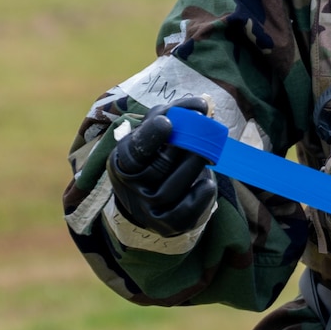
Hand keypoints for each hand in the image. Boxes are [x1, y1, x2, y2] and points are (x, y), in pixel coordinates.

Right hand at [107, 97, 216, 236]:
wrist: (154, 202)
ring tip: (208, 151)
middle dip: (184, 145)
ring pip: (174, 187)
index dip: (150, 137)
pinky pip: (187, 210)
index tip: (167, 123)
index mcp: (122, 163)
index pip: (133, 151)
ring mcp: (148, 209)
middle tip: (204, 129)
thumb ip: (172, 115)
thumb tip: (200, 104)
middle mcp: (131, 188)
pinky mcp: (168, 225)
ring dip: (195, 166)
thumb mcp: (155, 137)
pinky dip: (201, 194)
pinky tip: (208, 182)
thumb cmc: (156, 159)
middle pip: (160, 165)